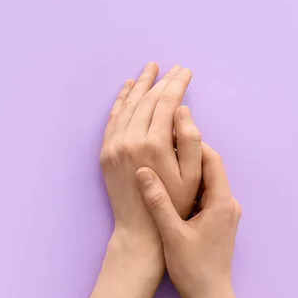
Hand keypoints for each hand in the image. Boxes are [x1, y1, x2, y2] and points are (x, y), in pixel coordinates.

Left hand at [100, 62, 202, 274]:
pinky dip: (120, 101)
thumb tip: (183, 109)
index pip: (166, 102)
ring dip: (140, 85)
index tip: (186, 71)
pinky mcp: (106, 152)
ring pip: (128, 105)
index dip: (178, 84)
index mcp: (155, 143)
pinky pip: (113, 119)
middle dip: (162, 81)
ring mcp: (114, 145)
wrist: (139, 229)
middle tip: (174, 68)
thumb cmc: (173, 205)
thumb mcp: (192, 177)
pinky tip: (128, 89)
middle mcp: (131, 139)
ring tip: (151, 69)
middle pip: (147, 100)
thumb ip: (190, 141)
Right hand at [135, 142, 240, 297]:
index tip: (169, 134)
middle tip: (161, 144)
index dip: (191, 143)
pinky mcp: (219, 220)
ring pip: (206, 181)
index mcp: (222, 203)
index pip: (211, 160)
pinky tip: (168, 188)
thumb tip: (143, 171)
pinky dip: (188, 186)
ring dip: (186, 170)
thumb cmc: (193, 269)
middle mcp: (229, 203)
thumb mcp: (171, 234)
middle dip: (187, 154)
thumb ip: (158, 201)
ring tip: (160, 163)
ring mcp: (225, 212)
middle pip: (210, 167)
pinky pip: (204, 194)